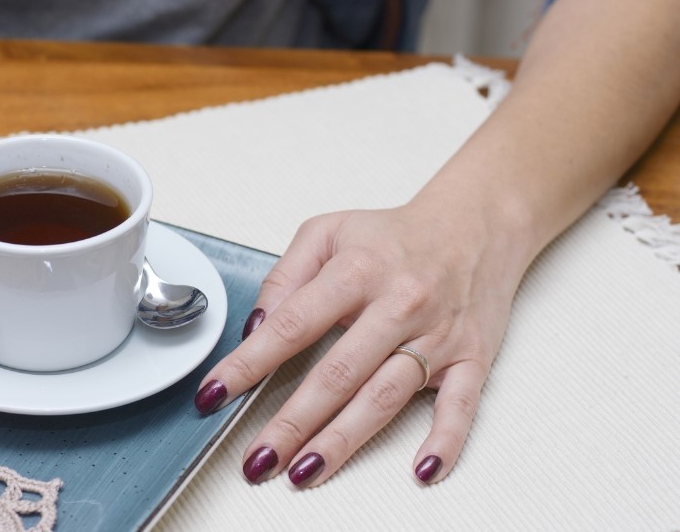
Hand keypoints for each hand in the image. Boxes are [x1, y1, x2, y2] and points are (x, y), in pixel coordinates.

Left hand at [195, 198, 534, 485]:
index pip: (292, 324)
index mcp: (357, 271)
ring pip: (384, 396)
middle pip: (337, 373)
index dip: (249, 362)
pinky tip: (420, 470)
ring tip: (305, 470)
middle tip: (259, 456)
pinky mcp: (472, 358)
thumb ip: (285, 277)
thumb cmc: (395, 236)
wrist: (477, 225)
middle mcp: (397, 304)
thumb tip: (256, 327)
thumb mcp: (328, 233)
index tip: (217, 392)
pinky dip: (444, 441)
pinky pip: (460, 406)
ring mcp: (436, 335)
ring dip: (343, 439)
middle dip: (293, 421)